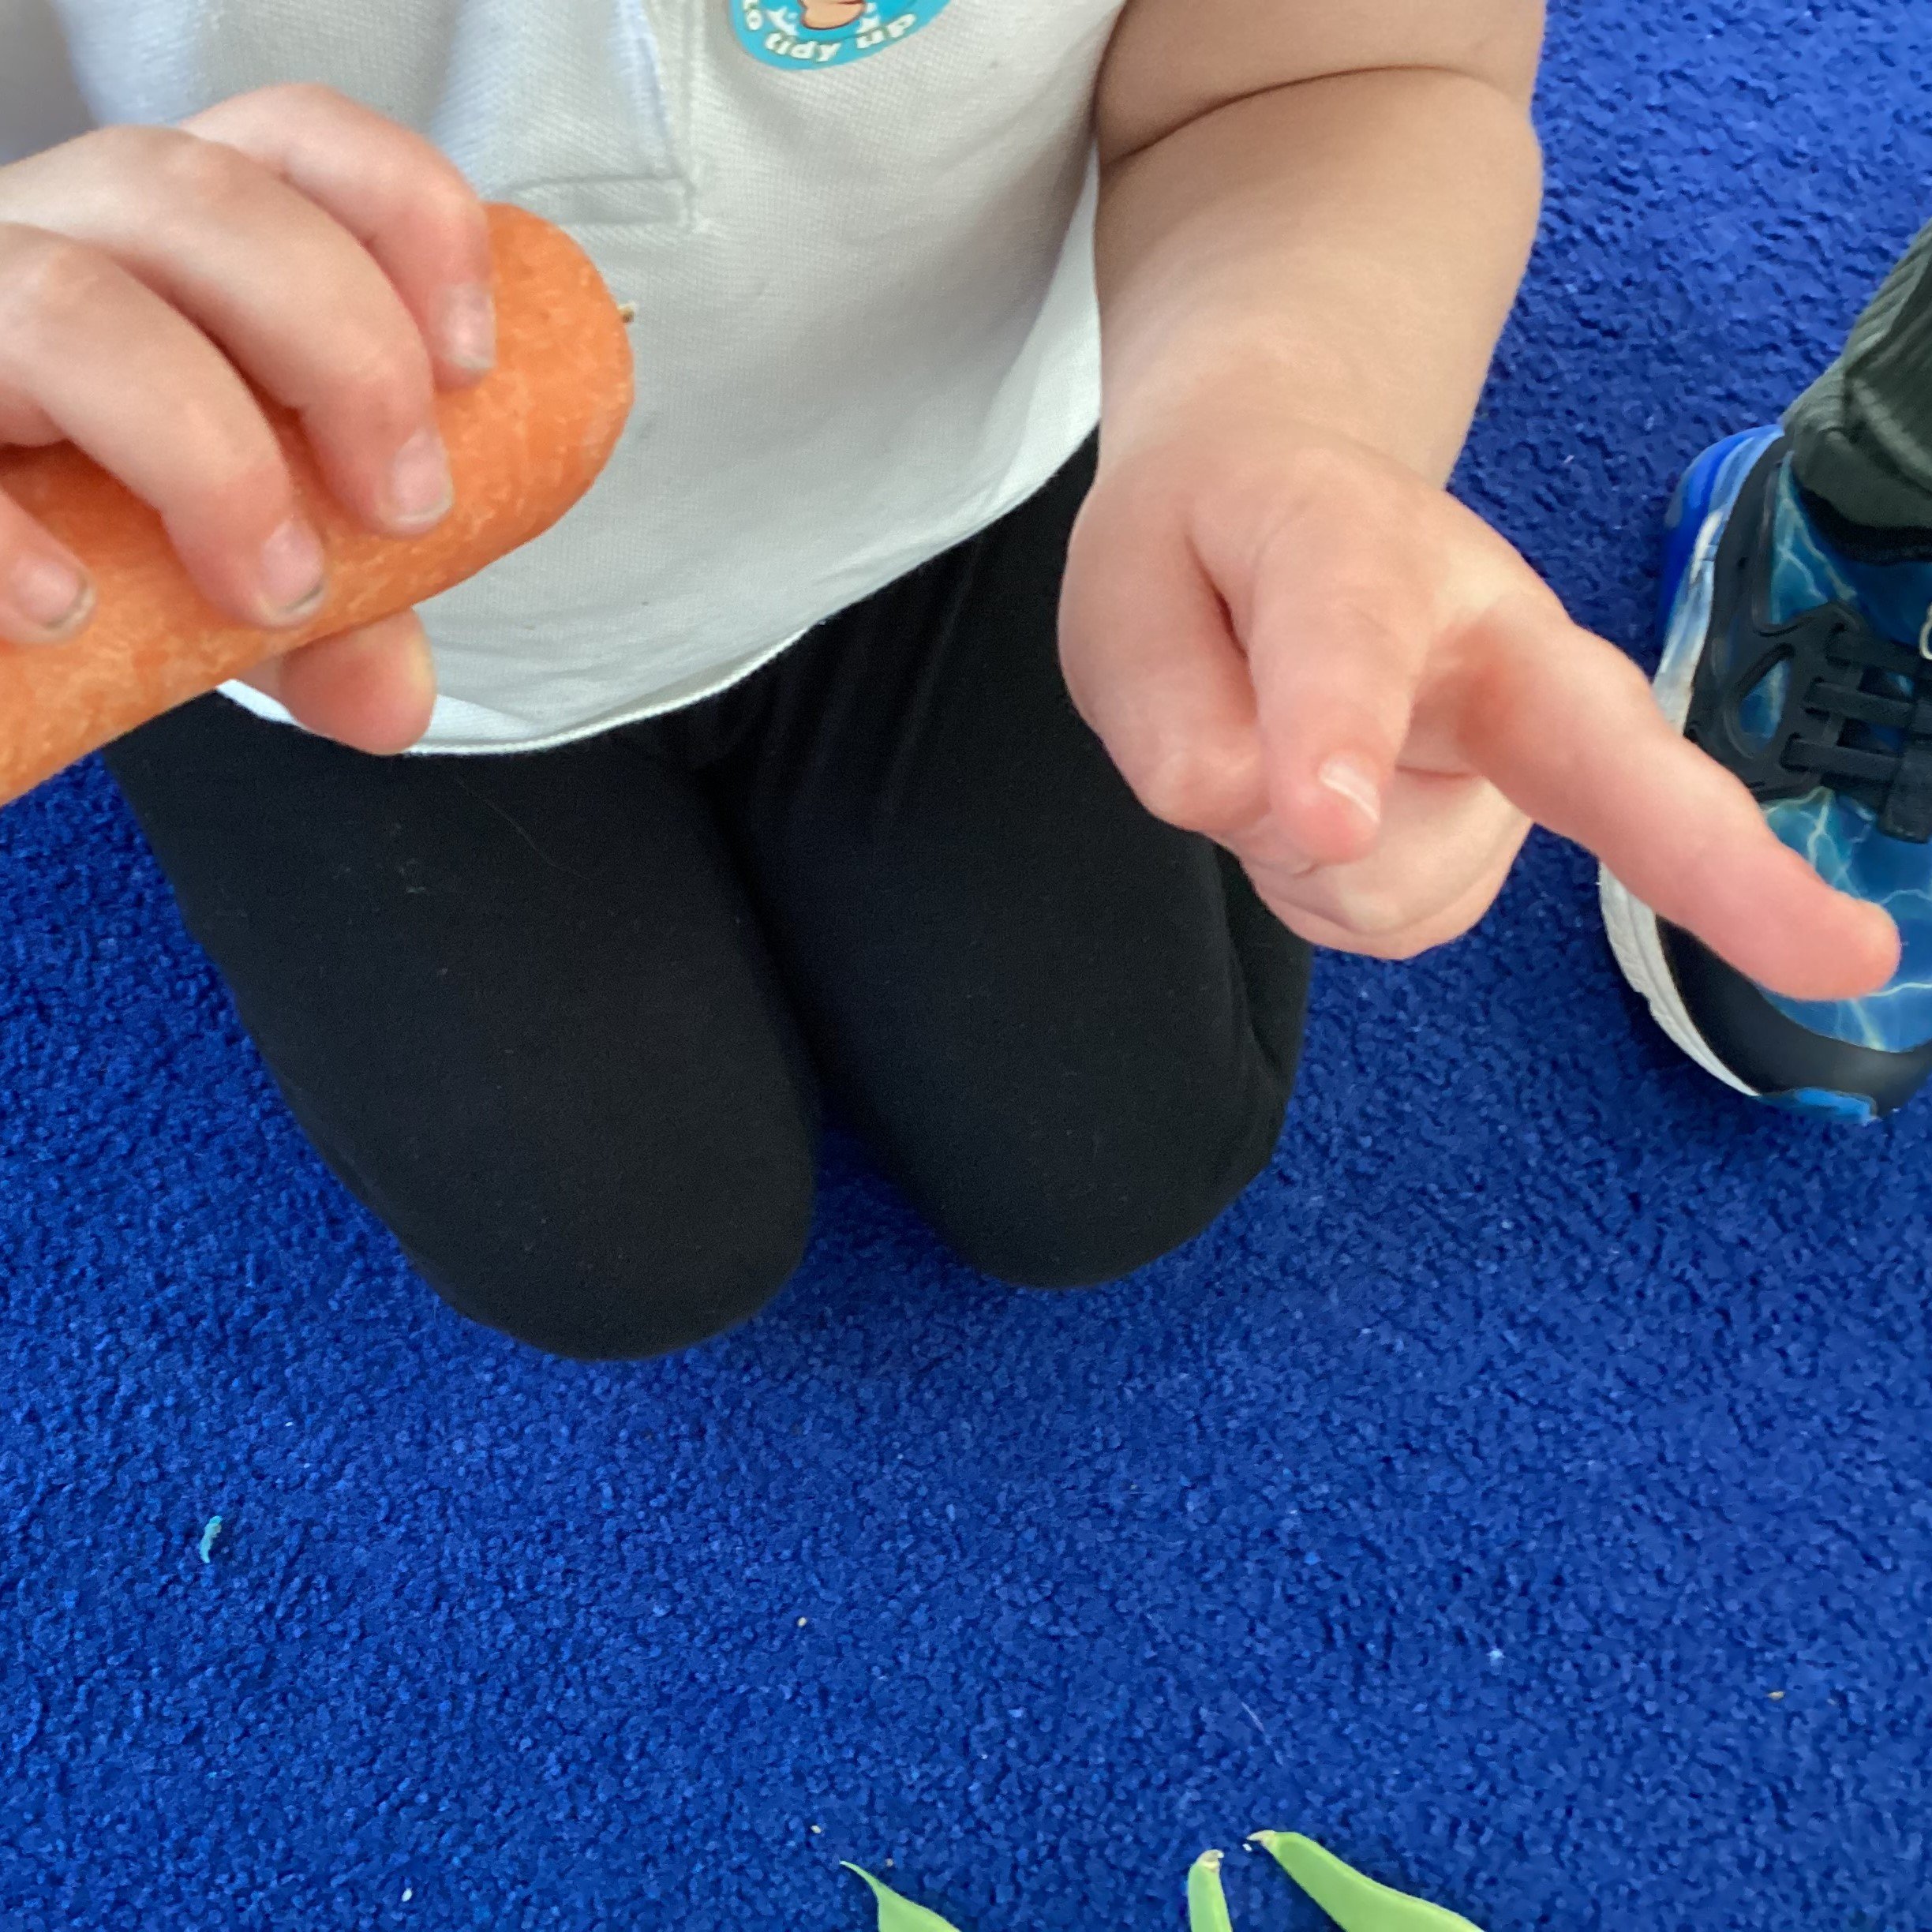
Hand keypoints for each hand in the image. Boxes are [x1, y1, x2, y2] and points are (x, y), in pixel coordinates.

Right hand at [0, 83, 497, 751]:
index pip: (292, 142)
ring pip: (70, 305)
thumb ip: (333, 624)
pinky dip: (3, 532)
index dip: (406, 219)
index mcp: (173, 241)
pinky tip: (67, 610)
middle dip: (345, 353)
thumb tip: (394, 706)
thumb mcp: (238, 569)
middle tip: (405, 509)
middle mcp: (55, 230)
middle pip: (201, 200)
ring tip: (270, 593)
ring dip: (210, 457)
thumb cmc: (99, 529)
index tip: (471, 368)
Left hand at [1059, 402, 1900, 1002]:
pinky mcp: (1501, 831)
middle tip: (1843, 952)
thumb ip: (1168, 710)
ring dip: (1297, 858)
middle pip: (1603, 757)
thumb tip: (1289, 822)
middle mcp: (1492, 647)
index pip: (1356, 639)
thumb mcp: (1125, 600)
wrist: (1290, 499)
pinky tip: (1327, 804)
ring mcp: (1518, 750)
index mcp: (1369, 553)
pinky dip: (1323, 891)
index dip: (1336, 731)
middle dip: (1713, 859)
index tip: (1323, 818)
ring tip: (1281, 751)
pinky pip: (1388, 922)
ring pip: (1397, 888)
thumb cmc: (1209, 546)